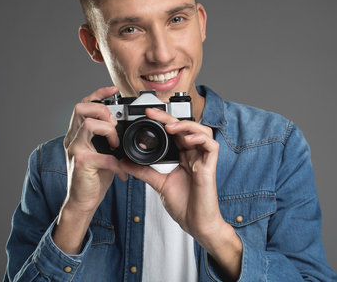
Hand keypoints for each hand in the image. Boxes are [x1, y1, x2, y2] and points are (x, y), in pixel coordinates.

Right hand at [54, 86, 127, 252]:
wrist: (83, 201)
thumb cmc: (95, 176)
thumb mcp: (104, 151)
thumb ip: (110, 138)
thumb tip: (128, 127)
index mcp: (78, 133)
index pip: (84, 104)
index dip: (98, 93)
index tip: (114, 89)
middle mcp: (73, 138)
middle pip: (80, 108)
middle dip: (101, 109)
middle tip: (114, 122)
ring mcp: (75, 150)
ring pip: (88, 125)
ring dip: (108, 130)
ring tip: (116, 143)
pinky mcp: (82, 164)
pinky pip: (103, 156)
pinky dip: (117, 163)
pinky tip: (122, 172)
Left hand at [122, 108, 241, 279]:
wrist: (195, 224)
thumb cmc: (184, 205)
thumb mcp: (159, 184)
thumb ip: (144, 171)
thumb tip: (124, 162)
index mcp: (184, 156)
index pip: (175, 132)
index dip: (163, 122)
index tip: (147, 115)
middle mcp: (195, 155)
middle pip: (187, 128)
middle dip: (170, 118)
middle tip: (153, 113)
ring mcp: (203, 159)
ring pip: (202, 131)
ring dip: (187, 126)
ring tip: (171, 127)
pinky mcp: (211, 166)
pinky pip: (211, 145)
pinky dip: (200, 139)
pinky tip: (187, 140)